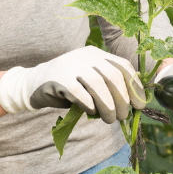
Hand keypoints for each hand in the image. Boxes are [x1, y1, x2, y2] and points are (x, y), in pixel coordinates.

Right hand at [0, 46, 143, 123]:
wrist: (33, 84)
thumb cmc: (68, 87)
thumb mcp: (90, 81)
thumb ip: (108, 87)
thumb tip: (132, 105)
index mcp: (97, 54)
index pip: (123, 66)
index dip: (134, 87)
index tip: (140, 105)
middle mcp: (86, 56)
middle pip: (113, 76)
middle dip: (122, 99)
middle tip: (122, 116)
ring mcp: (72, 65)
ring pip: (98, 85)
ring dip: (108, 106)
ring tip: (109, 119)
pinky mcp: (60, 78)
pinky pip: (80, 93)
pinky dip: (89, 105)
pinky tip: (91, 112)